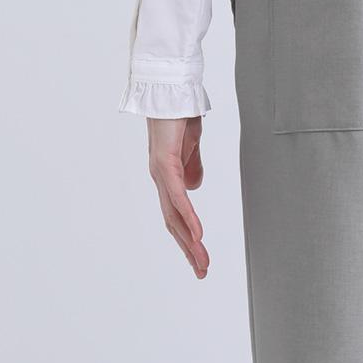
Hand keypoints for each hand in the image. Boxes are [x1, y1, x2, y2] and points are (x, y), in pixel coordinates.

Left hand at [148, 117, 208, 279]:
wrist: (173, 90)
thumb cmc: (181, 114)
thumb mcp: (192, 146)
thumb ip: (193, 166)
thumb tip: (194, 186)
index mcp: (167, 177)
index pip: (176, 215)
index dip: (187, 238)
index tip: (199, 258)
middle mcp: (160, 179)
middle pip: (173, 223)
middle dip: (188, 249)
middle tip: (202, 272)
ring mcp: (160, 173)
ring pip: (174, 216)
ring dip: (189, 241)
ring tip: (202, 262)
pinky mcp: (165, 164)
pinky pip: (177, 197)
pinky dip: (188, 217)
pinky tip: (197, 234)